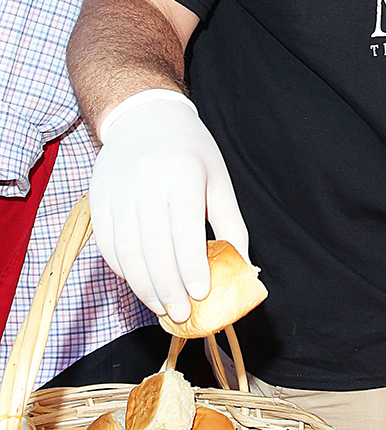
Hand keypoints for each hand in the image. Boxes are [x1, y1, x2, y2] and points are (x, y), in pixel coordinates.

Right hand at [89, 89, 248, 321]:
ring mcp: (116, 192)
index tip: (201, 294)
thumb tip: (244, 266)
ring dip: (143, 286)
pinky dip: (123, 270)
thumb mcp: (218, 179)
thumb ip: (231, 223)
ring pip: (126, 251)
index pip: (184, 230)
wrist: (144, 116)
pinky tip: (140, 284)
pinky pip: (108, 245)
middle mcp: (144, 182)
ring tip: (162, 307)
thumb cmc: (191, 150)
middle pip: (153, 246)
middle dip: (168, 286)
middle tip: (181, 314)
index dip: (191, 267)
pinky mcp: (97, 200)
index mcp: (181, 174)